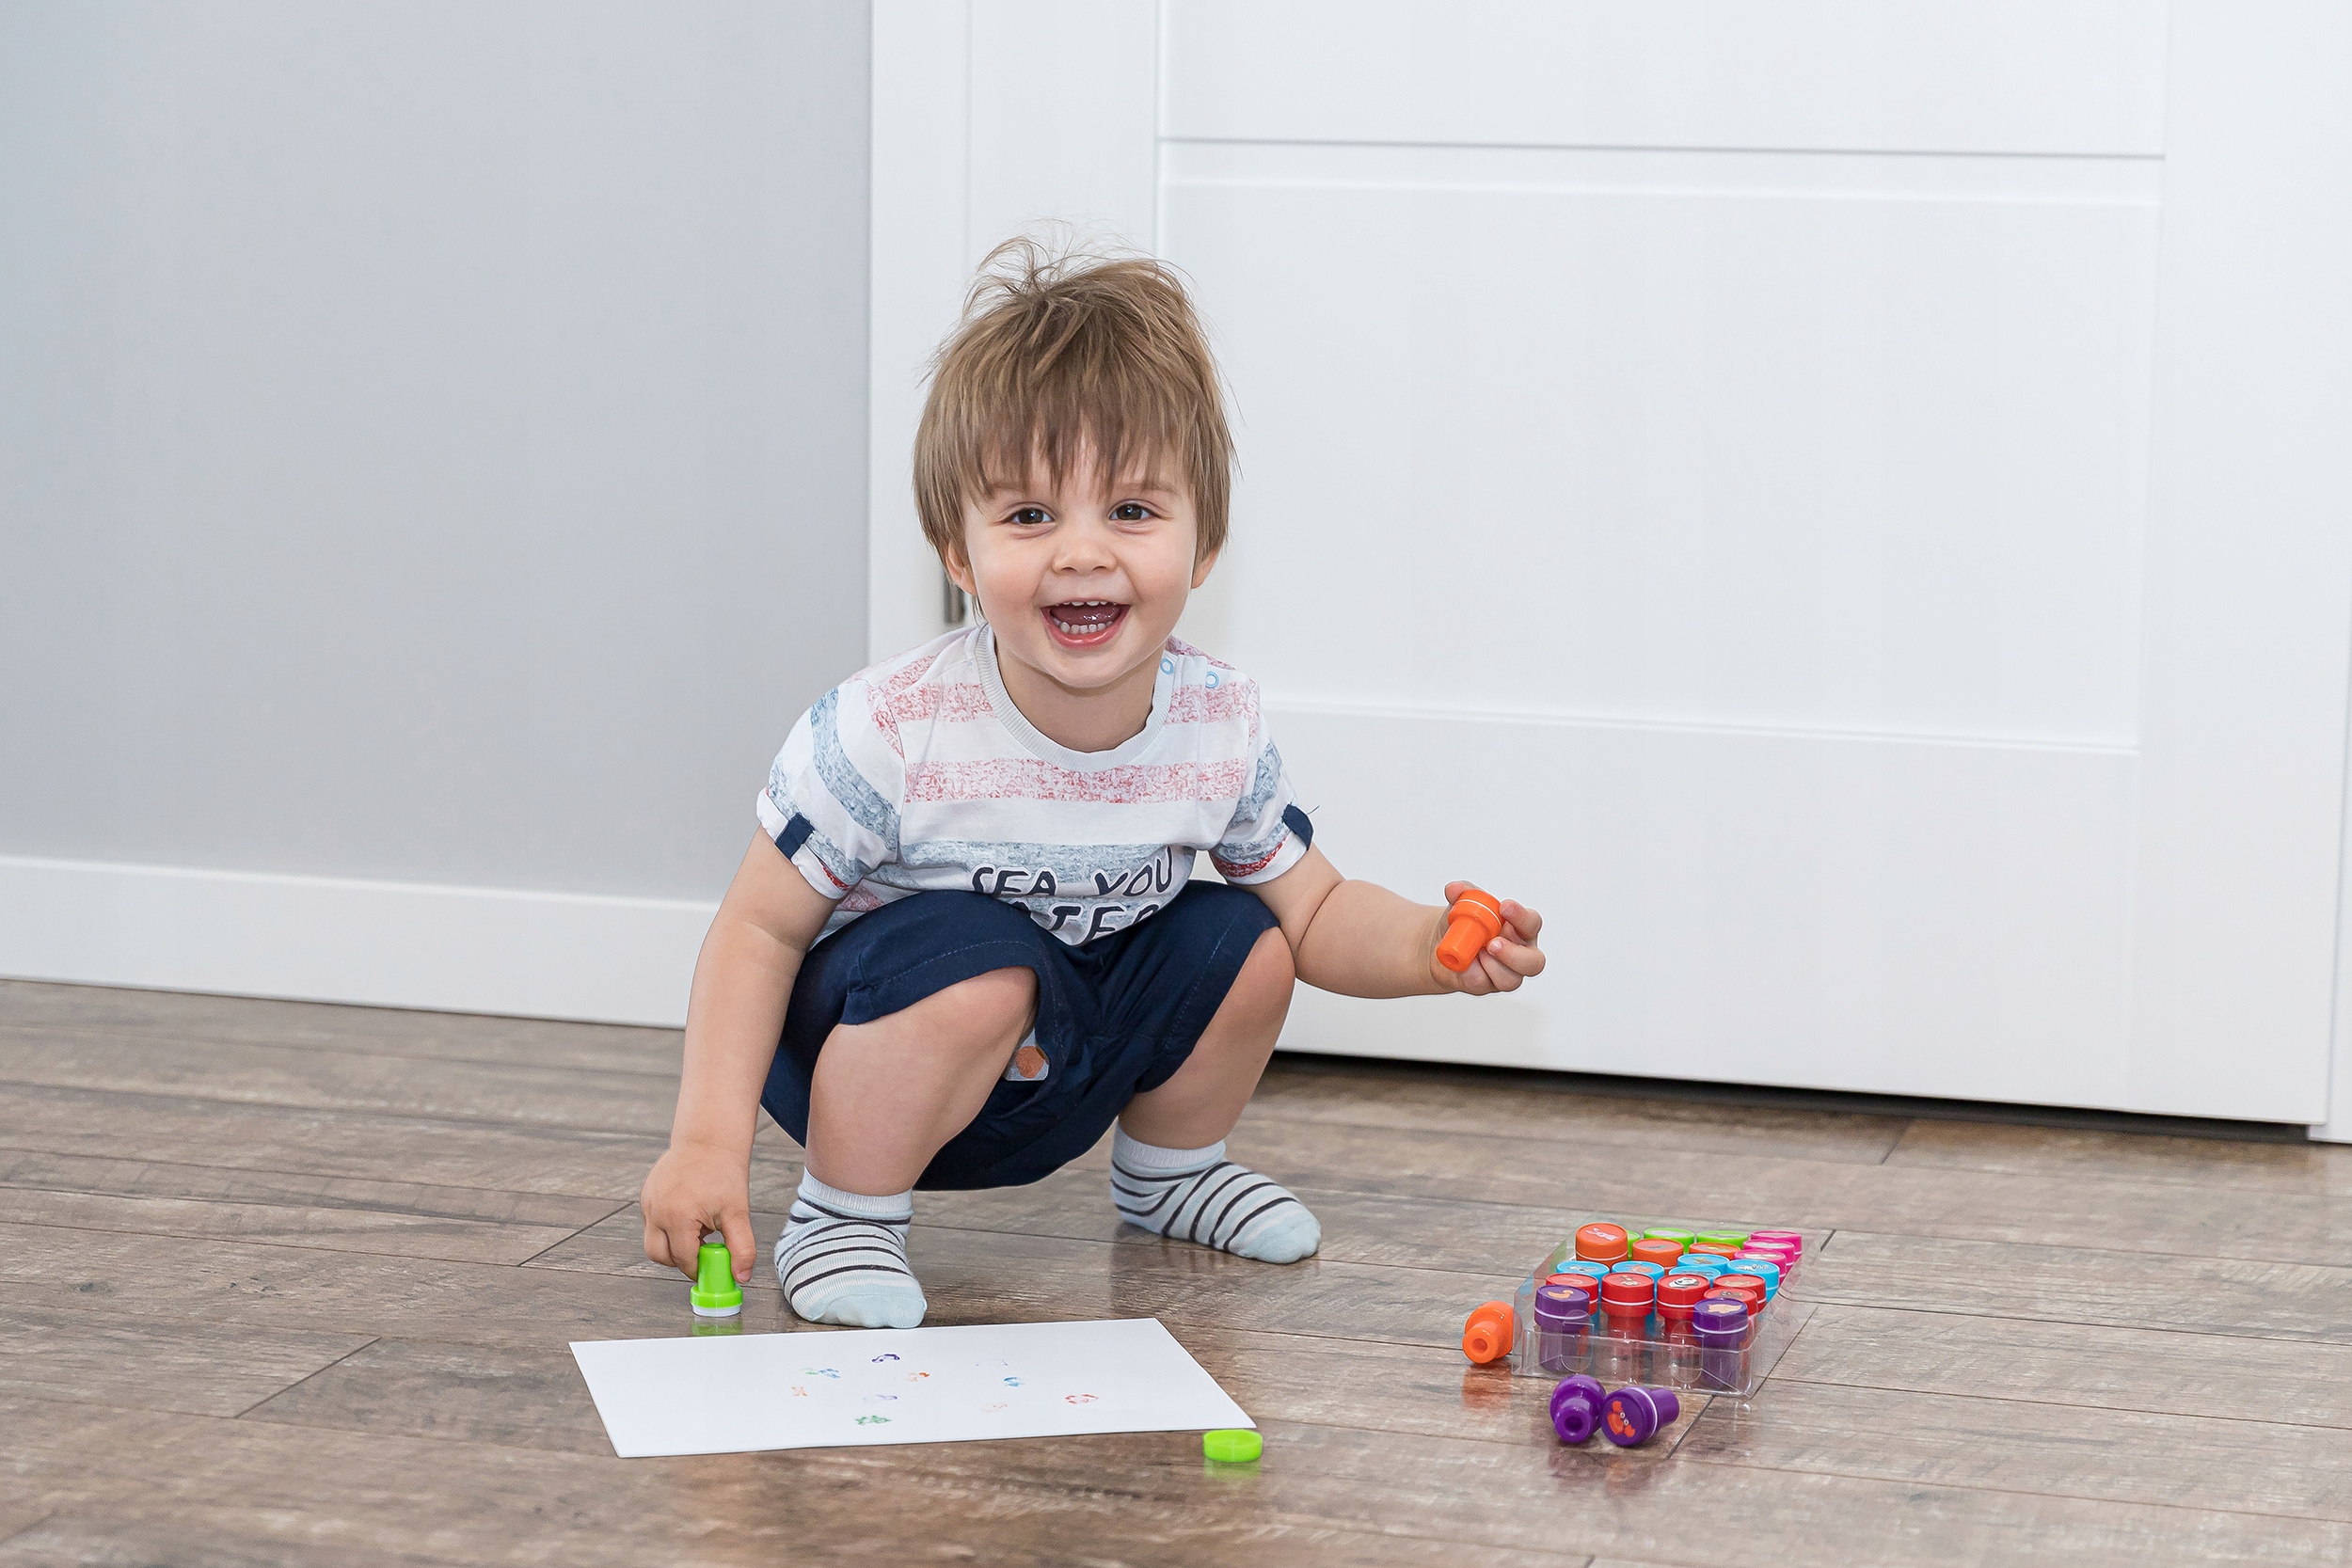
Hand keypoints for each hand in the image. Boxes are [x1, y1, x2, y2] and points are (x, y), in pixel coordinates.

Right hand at [640, 1138, 755, 1283]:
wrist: (709, 1139)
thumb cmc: (724, 1173)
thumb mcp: (738, 1213)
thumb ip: (741, 1248)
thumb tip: (742, 1277)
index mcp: (678, 1217)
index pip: (682, 1259)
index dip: (697, 1268)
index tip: (711, 1266)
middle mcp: (657, 1211)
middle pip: (659, 1256)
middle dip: (679, 1261)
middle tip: (702, 1250)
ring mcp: (648, 1202)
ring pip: (653, 1240)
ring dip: (673, 1243)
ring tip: (698, 1227)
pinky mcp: (646, 1195)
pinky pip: (652, 1222)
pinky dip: (668, 1227)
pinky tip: (690, 1213)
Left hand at [1434, 881, 1544, 994]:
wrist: (1441, 945)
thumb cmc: (1463, 923)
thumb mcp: (1462, 903)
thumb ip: (1463, 892)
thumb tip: (1454, 889)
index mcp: (1520, 928)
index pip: (1532, 923)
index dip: (1521, 916)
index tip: (1504, 907)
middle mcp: (1520, 952)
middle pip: (1535, 961)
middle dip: (1514, 954)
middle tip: (1492, 943)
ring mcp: (1507, 972)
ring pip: (1512, 980)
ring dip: (1493, 966)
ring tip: (1476, 953)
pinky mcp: (1490, 985)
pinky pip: (1486, 985)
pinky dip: (1473, 973)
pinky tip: (1465, 963)